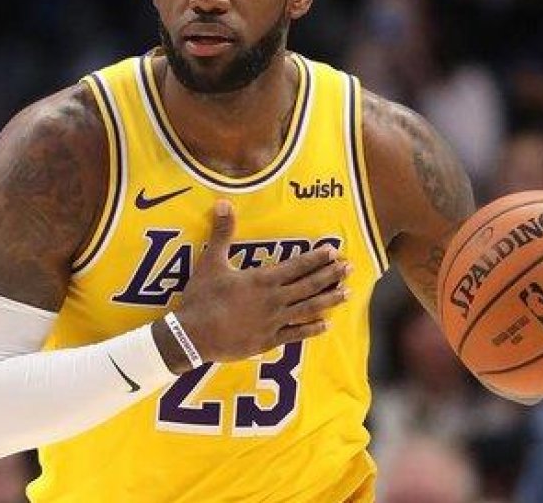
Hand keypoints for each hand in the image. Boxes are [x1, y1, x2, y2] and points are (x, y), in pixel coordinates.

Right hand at [172, 200, 350, 365]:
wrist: (192, 335)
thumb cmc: (202, 298)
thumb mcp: (211, 262)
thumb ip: (222, 233)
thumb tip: (222, 202)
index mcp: (263, 279)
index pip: (296, 266)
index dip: (316, 258)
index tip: (333, 251)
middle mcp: (274, 300)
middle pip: (309, 285)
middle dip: (331, 275)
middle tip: (350, 268)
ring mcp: (273, 322)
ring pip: (308, 309)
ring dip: (329, 300)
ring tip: (347, 293)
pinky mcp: (268, 340)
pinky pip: (296, 335)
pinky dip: (312, 330)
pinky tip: (326, 325)